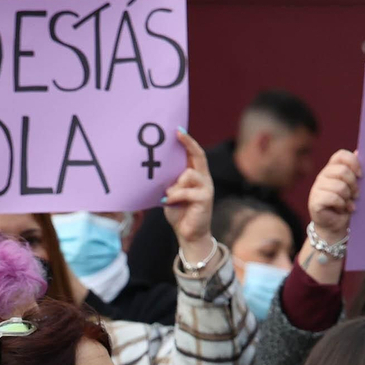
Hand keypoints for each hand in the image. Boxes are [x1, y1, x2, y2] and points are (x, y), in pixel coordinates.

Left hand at [163, 129, 213, 264]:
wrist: (188, 234)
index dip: (188, 142)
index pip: (195, 154)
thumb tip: (158, 167)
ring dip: (173, 185)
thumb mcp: (171, 192)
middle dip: (187, 144)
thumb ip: (171, 180)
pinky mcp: (205, 198)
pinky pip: (185, 191)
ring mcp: (206, 188)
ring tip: (167, 196)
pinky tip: (168, 202)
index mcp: (196, 175)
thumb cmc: (179, 212)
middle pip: (198, 156)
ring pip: (188, 174)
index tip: (178, 130)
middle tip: (176, 134)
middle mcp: (204, 179)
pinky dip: (174, 196)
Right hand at [308, 149, 360, 241]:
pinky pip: (333, 197)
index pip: (341, 155)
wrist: (336, 226)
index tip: (361, 175)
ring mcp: (317, 188)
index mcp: (333, 169)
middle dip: (354, 184)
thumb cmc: (347, 205)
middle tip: (356, 195)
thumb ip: (356, 171)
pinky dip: (341, 204)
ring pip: (339, 186)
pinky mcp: (315, 201)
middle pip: (342, 171)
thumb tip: (359, 151)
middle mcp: (323, 176)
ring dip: (348, 197)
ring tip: (349, 203)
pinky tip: (343, 209)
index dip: (353, 162)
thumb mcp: (355, 186)